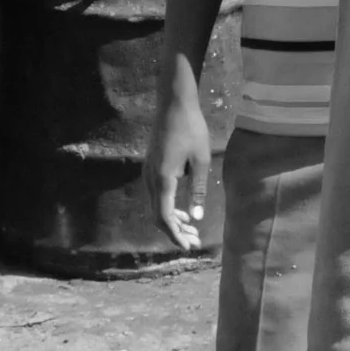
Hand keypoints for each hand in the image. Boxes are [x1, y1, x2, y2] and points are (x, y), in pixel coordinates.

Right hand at [143, 56, 211, 249]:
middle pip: (158, 215)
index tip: (188, 247)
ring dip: (173, 220)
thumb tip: (196, 217)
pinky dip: (169, 207)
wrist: (173, 103)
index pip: (165, 217)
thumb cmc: (191, 129)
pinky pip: (157, 195)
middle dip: (176, 231)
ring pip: (157, 206)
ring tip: (192, 229)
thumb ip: (198, 190)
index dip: (176, 235)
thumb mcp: (201, 160)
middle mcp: (150, 178)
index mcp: (163, 179)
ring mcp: (148, 172)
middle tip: (195, 242)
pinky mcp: (150, 166)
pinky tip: (184, 210)